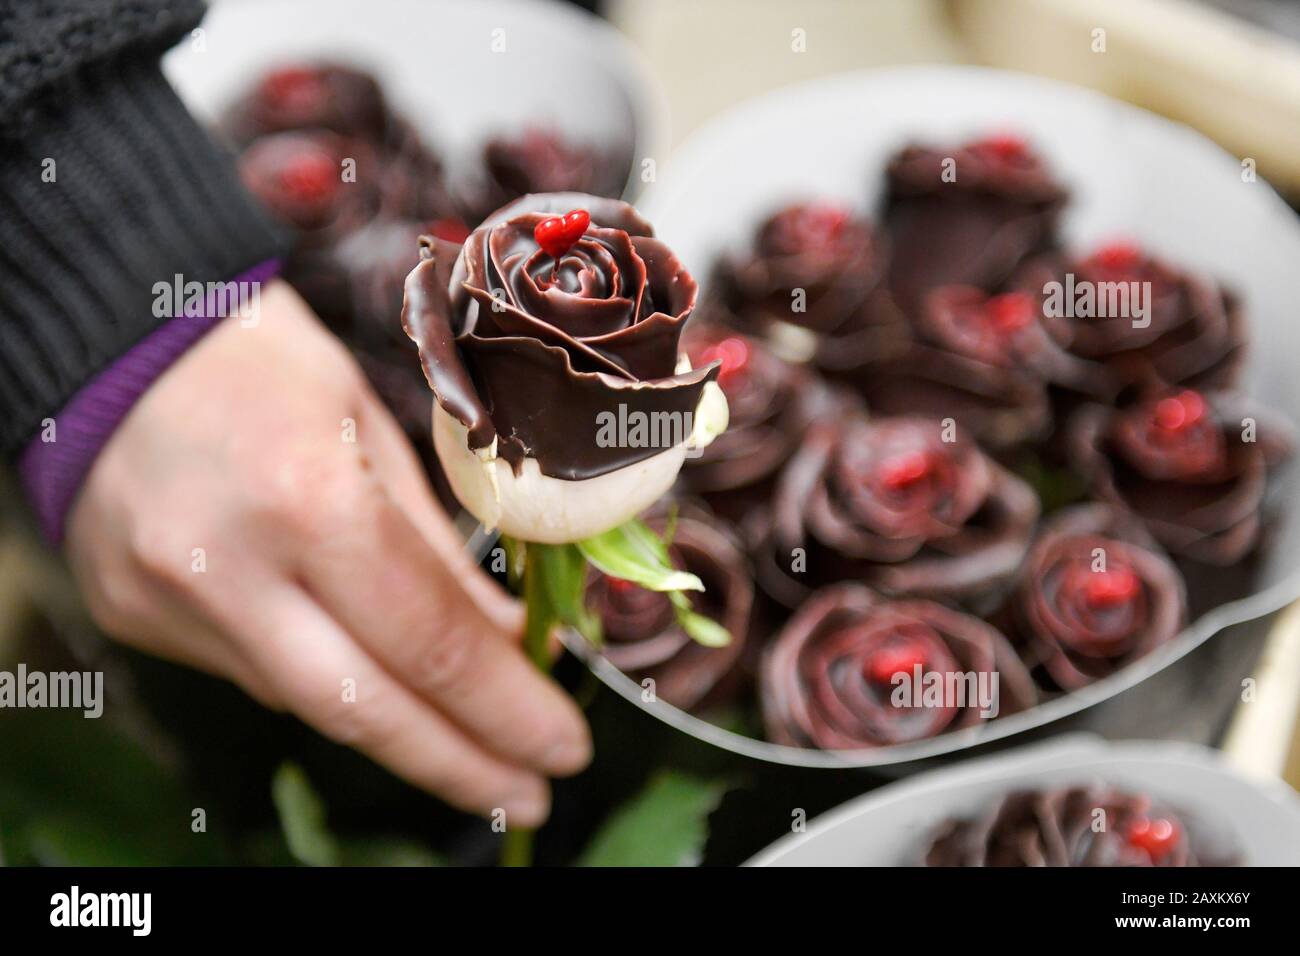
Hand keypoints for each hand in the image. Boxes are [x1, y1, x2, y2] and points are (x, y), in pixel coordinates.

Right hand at [66, 280, 589, 825]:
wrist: (108, 334)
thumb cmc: (262, 354)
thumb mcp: (372, 425)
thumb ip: (435, 547)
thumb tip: (502, 638)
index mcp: (308, 499)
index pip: (430, 642)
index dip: (507, 709)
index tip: (563, 747)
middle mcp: (229, 571)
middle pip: (365, 711)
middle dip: (461, 767)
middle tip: (529, 797)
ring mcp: (169, 604)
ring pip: (307, 703)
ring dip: (399, 729)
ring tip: (468, 745)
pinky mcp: (131, 618)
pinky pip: (253, 673)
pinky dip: (326, 679)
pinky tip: (368, 673)